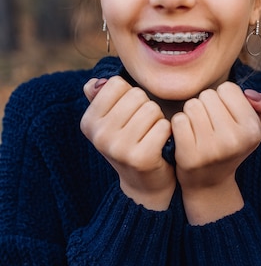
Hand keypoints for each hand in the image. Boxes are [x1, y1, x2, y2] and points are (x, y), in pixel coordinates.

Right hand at [81, 76, 174, 209]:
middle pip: (137, 95)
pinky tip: (160, 144)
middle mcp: (99, 136)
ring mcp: (119, 148)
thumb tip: (97, 82)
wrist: (144, 183)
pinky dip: (167, 132)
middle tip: (142, 127)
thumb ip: (101, 97)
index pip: (117, 84)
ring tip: (150, 135)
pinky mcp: (141, 158)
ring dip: (157, 119)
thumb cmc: (129, 142)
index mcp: (88, 122)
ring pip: (152, 109)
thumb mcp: (110, 121)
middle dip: (146, 107)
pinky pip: (164, 126)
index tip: (128, 114)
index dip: (130, 95)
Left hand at [171, 82, 260, 223]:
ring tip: (200, 131)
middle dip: (206, 106)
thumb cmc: (233, 146)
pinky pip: (178, 120)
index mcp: (252, 130)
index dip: (224, 99)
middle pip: (207, 95)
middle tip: (211, 126)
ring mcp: (211, 149)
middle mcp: (234, 140)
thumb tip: (250, 94)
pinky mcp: (189, 156)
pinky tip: (187, 138)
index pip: (228, 88)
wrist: (210, 183)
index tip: (226, 117)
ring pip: (191, 105)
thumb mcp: (257, 126)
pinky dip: (179, 126)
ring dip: (192, 114)